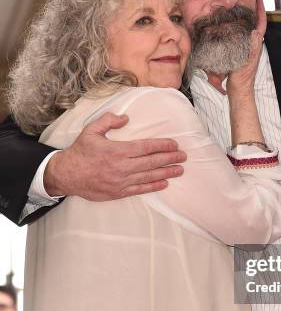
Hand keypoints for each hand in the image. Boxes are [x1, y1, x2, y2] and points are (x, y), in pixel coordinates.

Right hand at [44, 112, 185, 199]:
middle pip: (152, 162)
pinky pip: (140, 189)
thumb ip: (109, 121)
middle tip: (184, 156)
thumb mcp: (91, 130)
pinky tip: (164, 183)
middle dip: (170, 158)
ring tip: (180, 170)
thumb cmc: (80, 152)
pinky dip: (154, 186)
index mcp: (117, 150)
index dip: (162, 145)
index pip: (146, 147)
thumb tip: (126, 118)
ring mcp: (121, 181)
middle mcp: (122, 166)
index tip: (174, 144)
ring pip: (149, 176)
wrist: (66, 175)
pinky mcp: (118, 192)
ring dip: (167, 173)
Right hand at [226, 0, 266, 96]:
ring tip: (235, 9)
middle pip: (253, 24)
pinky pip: (237, 37)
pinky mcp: (238, 53)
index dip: (261, 10)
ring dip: (242, 19)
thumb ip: (252, 47)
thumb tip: (254, 32)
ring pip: (245, 30)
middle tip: (245, 0)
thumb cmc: (242, 77)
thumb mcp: (247, 60)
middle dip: (251, 11)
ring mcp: (246, 49)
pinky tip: (227, 26)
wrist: (238, 90)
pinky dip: (234, 30)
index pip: (261, 24)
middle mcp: (252, 44)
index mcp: (256, 44)